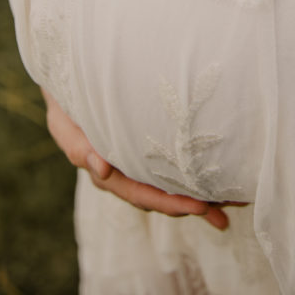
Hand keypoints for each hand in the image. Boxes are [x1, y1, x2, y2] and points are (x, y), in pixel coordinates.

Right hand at [41, 89, 235, 229]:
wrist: (71, 80)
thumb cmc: (67, 101)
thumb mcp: (64, 122)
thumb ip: (79, 146)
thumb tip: (103, 170)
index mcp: (105, 171)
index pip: (140, 194)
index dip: (169, 202)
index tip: (199, 206)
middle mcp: (124, 173)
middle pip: (160, 197)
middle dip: (191, 206)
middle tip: (222, 214)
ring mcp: (135, 162)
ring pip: (169, 186)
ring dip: (198, 196)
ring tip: (230, 207)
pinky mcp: (146, 149)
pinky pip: (171, 167)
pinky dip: (194, 175)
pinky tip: (219, 182)